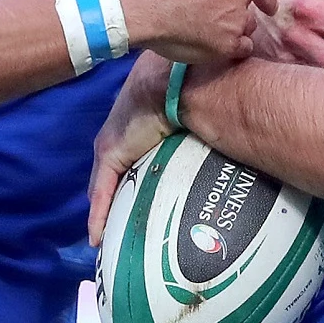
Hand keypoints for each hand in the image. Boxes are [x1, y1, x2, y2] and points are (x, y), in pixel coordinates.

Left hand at [87, 53, 179, 245]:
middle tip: (120, 232)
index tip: (136, 206)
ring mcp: (111, 148)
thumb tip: (226, 144)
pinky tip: (98, 238)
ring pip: (103, 191)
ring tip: (109, 240)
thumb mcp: (191, 123)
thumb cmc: (189, 95)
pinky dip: (98, 215)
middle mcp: (118, 140)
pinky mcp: (110, 156)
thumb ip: (197, 135)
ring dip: (105, 213)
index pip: (127, 164)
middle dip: (114, 204)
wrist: (177, 82)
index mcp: (135, 130)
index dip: (129, 184)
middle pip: (111, 181)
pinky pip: (101, 194)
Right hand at [111, 0, 276, 63]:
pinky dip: (231, 50)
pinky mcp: (229, 43)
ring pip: (246, 28)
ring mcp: (237, 18)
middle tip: (218, 20)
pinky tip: (214, 49)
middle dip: (238, 13)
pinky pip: (241, 49)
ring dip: (233, 31)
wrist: (142, 3)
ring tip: (208, 34)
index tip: (268, 6)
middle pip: (249, 6)